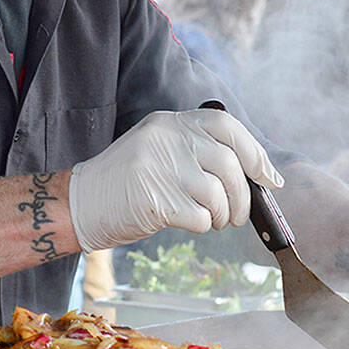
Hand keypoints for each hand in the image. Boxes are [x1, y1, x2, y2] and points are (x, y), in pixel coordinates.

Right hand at [68, 107, 283, 252]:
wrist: (80, 204)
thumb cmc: (125, 183)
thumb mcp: (158, 150)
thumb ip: (197, 152)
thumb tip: (254, 173)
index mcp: (169, 123)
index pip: (225, 126)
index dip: (254, 153)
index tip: (268, 178)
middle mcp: (166, 139)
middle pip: (229, 163)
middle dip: (243, 195)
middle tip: (237, 214)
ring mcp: (159, 168)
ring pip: (218, 193)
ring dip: (223, 215)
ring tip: (212, 220)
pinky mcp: (155, 200)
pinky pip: (201, 217)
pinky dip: (203, 226)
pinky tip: (188, 222)